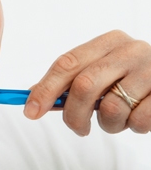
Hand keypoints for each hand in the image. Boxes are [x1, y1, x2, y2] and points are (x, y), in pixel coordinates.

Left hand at [24, 30, 150, 134]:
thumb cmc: (134, 81)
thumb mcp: (104, 73)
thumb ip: (71, 83)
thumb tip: (30, 99)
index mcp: (109, 41)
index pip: (66, 63)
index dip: (45, 89)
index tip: (30, 112)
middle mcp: (132, 49)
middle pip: (84, 85)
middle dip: (73, 114)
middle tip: (78, 128)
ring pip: (111, 108)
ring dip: (109, 124)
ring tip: (119, 120)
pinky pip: (139, 121)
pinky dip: (134, 127)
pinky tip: (139, 118)